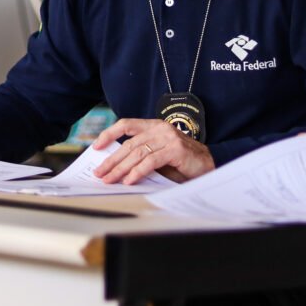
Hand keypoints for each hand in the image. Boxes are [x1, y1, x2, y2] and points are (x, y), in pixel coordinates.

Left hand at [90, 117, 214, 184]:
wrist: (209, 166)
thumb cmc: (181, 163)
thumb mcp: (158, 155)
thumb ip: (141, 155)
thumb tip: (115, 166)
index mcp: (154, 126)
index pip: (126, 124)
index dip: (109, 134)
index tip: (96, 147)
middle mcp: (160, 128)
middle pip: (129, 144)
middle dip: (112, 160)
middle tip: (100, 172)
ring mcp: (168, 138)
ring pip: (137, 153)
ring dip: (121, 169)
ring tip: (110, 179)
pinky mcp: (175, 150)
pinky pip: (150, 161)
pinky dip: (137, 172)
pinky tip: (129, 180)